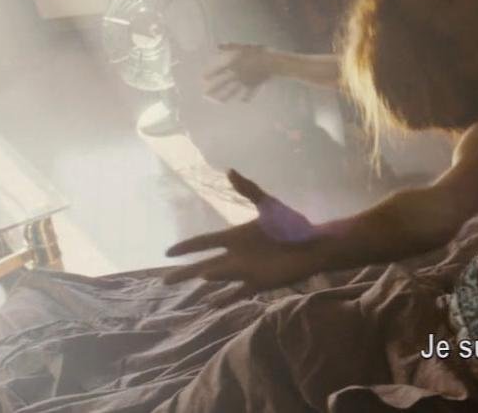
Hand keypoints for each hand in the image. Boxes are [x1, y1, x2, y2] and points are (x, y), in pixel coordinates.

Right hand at [163, 170, 326, 295]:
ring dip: (204, 283)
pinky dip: (225, 299)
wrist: (313, 243)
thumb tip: (229, 171)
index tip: (168, 252)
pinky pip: (237, 293)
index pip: (205, 242)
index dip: (186, 246)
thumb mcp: (268, 205)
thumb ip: (248, 189)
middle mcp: (236, 255)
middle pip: (204, 265)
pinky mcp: (258, 283)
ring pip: (218, 279)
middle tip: (164, 280)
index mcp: (235, 237)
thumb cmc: (292, 224)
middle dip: (184, 273)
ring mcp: (245, 270)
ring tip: (188, 293)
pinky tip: (212, 306)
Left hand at [204, 43, 279, 101]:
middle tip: (205, 95)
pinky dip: (246, 97)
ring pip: (233, 91)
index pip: (218, 71)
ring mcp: (245, 82)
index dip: (210, 74)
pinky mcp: (254, 86)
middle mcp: (237, 75)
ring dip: (225, 97)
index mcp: (233, 65)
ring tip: (219, 102)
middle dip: (213, 90)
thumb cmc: (257, 52)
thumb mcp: (242, 47)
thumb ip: (230, 47)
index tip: (203, 78)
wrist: (271, 62)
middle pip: (223, 84)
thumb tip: (218, 46)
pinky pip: (249, 93)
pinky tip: (243, 101)